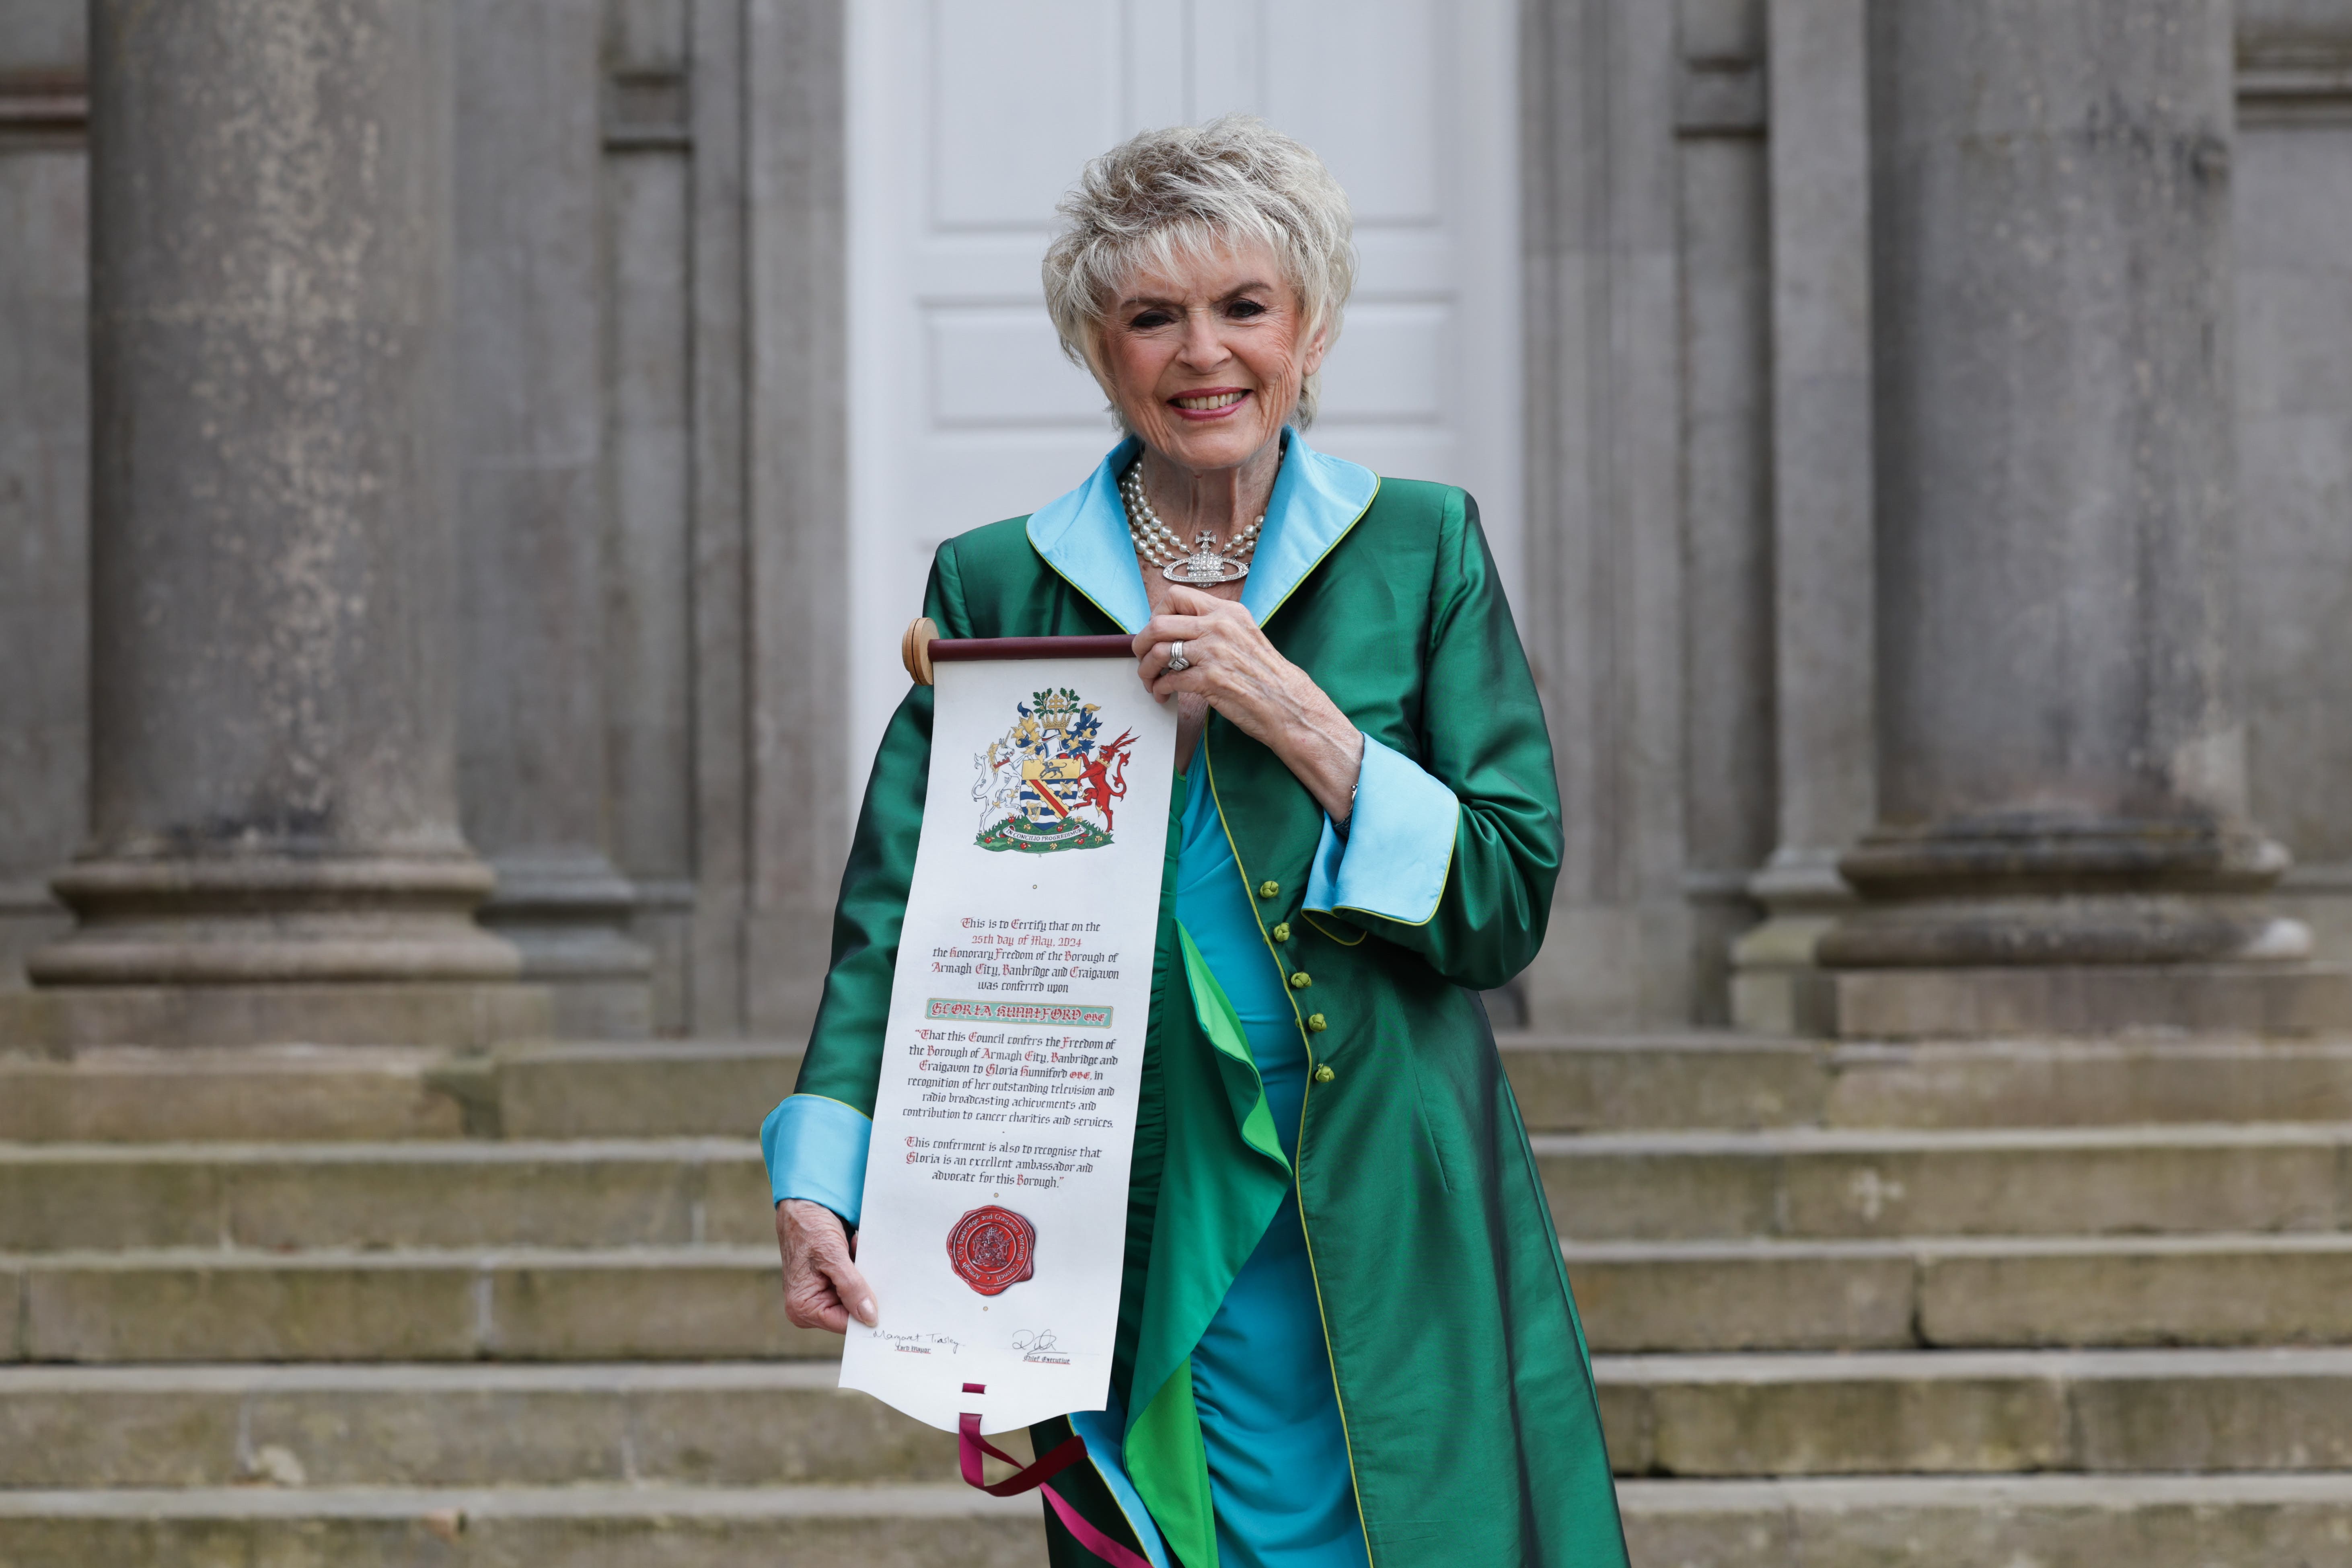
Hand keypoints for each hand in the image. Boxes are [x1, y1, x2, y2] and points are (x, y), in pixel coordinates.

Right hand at [776, 1198, 876, 1332]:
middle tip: (868, 1266)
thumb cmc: (808, 1227)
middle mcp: (811, 1306)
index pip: (845, 1324)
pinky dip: (860, 1266)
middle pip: (852, 1311)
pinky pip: (855, 1283)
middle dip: (865, 1289)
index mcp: (804, 1308)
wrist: (804, 1204)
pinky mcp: (832, 1282)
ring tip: (855, 1249)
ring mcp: (822, 1294)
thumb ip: (851, 1288)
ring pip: (857, 1295)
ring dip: (863, 1274)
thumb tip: (869, 1318)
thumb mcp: (832, 1257)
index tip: (888, 1304)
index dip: (866, 1315)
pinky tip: (854, 1247)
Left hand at [1134, 585, 1362, 819]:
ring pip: (1158, 651)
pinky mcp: (1210, 679)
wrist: (1288, 704)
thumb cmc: (1265, 674)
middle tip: (1141, 657)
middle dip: (1140, 643)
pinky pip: (1169, 679)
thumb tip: (1178, 631)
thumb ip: (1214, 627)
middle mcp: (1219, 626)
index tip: (1156, 631)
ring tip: (1150, 681)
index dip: (1157, 613)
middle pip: (1158, 623)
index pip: (1176, 595)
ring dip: (1146, 669)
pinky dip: (1159, 688)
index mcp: (1227, 611)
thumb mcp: (1243, 635)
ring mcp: (1214, 652)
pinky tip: (1164, 695)